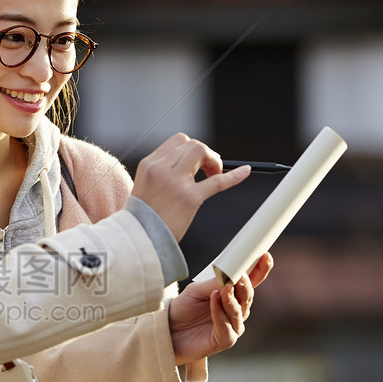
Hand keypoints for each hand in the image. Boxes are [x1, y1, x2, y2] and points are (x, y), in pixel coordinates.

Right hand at [131, 134, 249, 240]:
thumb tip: (191, 166)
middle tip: (210, 171)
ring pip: (201, 152)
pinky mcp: (189, 199)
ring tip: (214, 175)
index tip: (197, 163)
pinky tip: (245, 172)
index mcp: (149, 164)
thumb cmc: (142, 219)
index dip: (192, 149)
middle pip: (192, 144)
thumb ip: (162, 173)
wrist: (137, 240)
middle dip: (206, 154)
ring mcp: (175, 183)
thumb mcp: (144, 186)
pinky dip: (234, 176)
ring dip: (213, 161)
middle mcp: (161, 169)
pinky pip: (217, 182)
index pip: (178, 141)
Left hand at [167, 252, 272, 364]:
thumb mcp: (197, 291)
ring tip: (225, 287)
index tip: (265, 256)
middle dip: (246, 285)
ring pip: (238, 311)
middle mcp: (237, 312)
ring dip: (232, 299)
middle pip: (247, 297)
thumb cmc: (184, 309)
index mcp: (233, 296)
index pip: (251, 282)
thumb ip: (213, 284)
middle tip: (241, 274)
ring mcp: (233, 327)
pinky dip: (220, 312)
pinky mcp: (225, 341)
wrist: (167, 330)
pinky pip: (226, 326)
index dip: (260, 270)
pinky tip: (215, 300)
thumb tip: (229, 274)